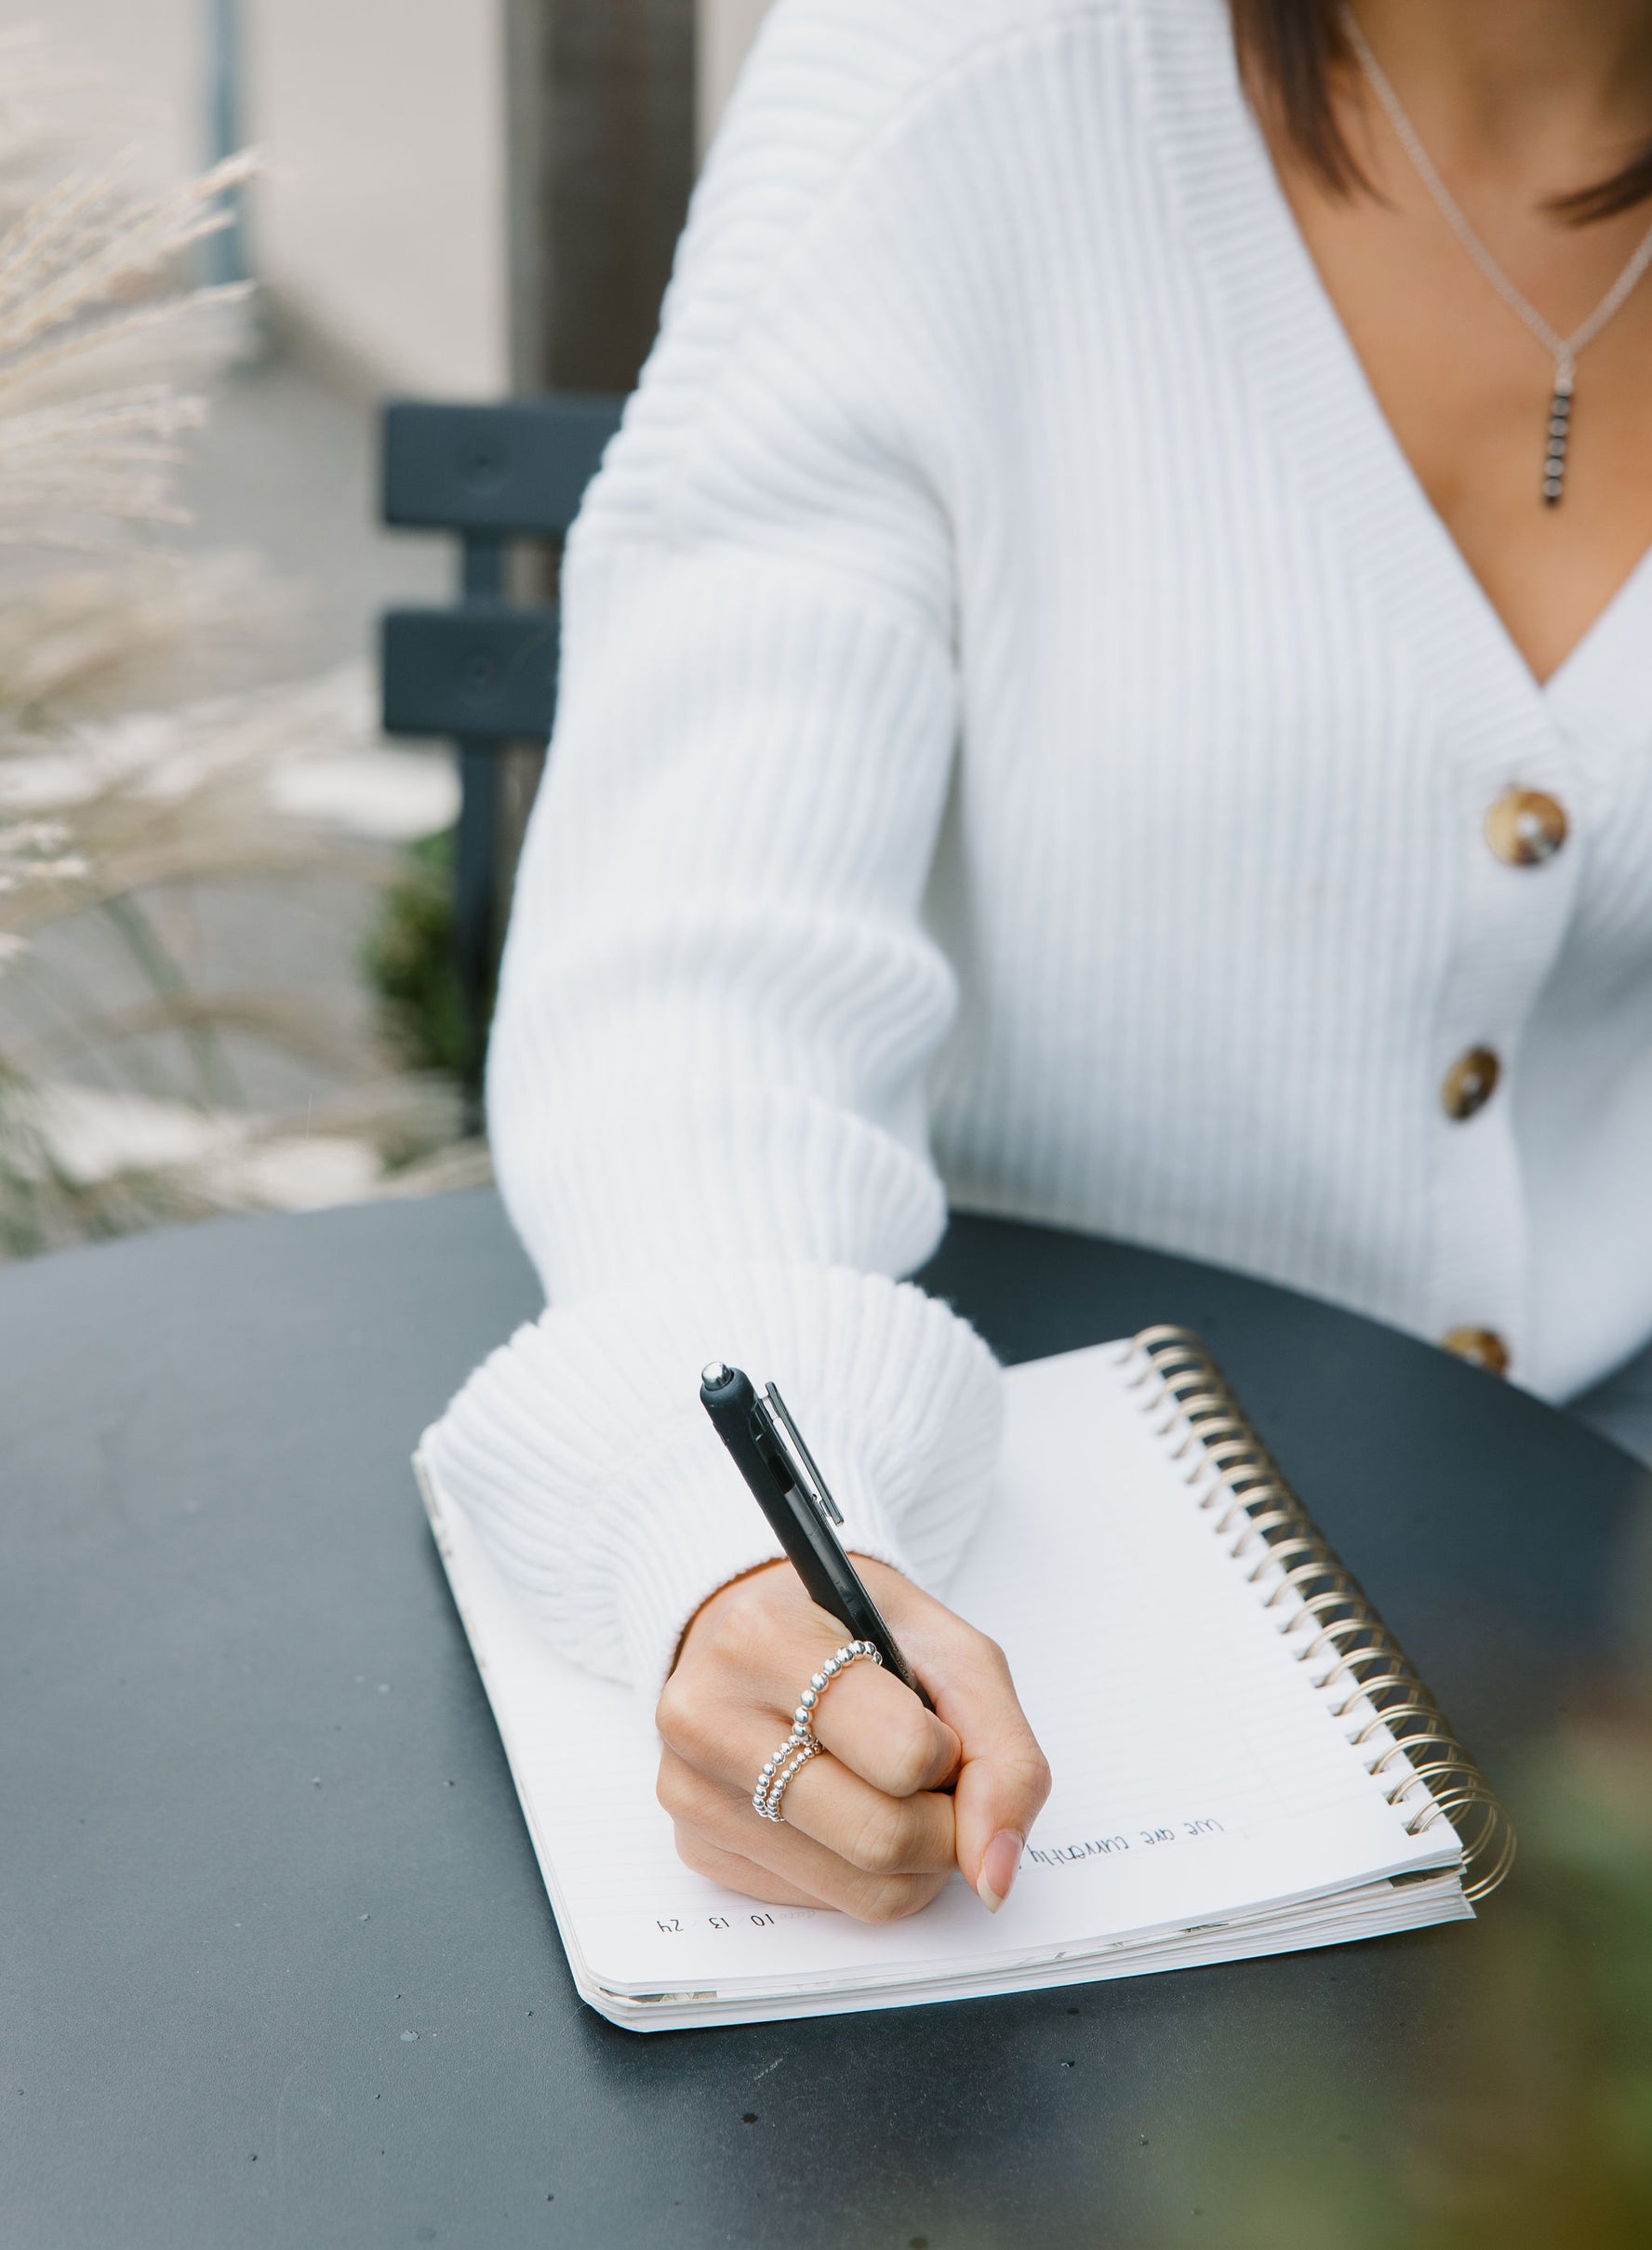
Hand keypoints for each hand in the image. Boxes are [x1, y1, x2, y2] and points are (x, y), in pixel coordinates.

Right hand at [656, 1558, 1050, 1923]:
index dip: (949, 1754)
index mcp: (762, 1640)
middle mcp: (706, 1718)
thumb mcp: (950, 1653)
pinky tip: (846, 1808)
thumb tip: (994, 1875)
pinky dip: (865, 1871)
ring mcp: (691, 1791)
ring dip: (915, 1859)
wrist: (760, 1630)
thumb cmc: (854, 1631)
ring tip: (894, 1791)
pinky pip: (826, 1906)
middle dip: (944, 1826)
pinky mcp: (698, 1849)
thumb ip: (1002, 1756)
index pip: (904, 1756)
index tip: (935, 1726)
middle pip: (882, 1841)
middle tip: (935, 1778)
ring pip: (862, 1892)